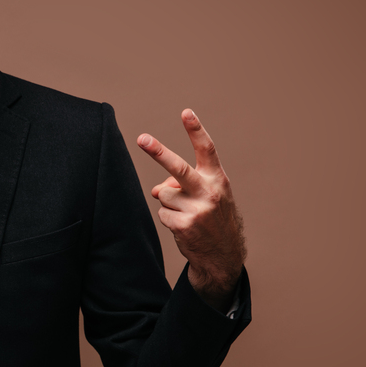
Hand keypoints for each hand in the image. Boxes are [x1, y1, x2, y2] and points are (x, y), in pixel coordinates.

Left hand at [137, 109, 245, 311]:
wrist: (224, 254)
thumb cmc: (213, 216)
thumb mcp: (207, 195)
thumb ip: (183, 184)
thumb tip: (155, 189)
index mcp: (217, 179)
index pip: (207, 150)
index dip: (196, 130)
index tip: (186, 112)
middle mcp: (209, 192)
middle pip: (178, 168)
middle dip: (158, 152)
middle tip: (141, 138)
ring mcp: (197, 210)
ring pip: (163, 193)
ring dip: (169, 202)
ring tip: (186, 213)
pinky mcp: (183, 225)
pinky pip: (162, 212)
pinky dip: (168, 218)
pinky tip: (184, 226)